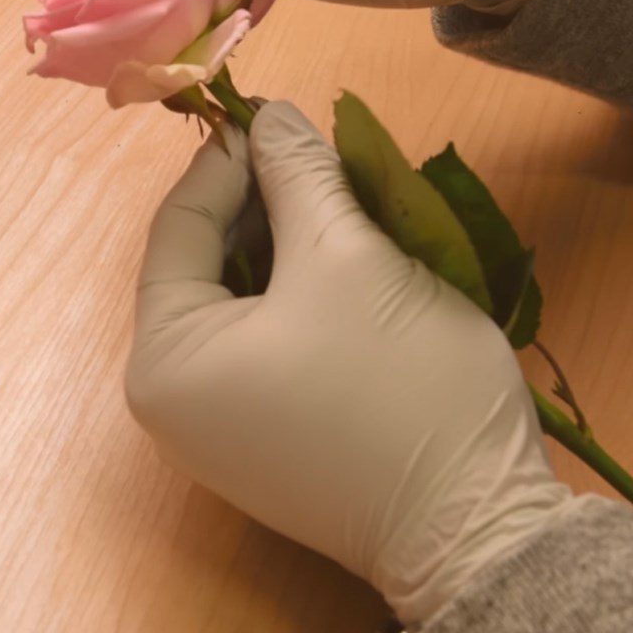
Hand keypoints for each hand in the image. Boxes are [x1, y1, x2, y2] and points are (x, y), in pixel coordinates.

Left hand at [126, 102, 574, 624]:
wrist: (473, 523)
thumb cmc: (395, 382)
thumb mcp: (344, 256)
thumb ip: (297, 174)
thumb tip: (270, 114)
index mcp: (164, 360)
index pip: (179, 230)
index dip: (224, 163)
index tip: (269, 117)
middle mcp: (172, 399)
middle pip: (204, 267)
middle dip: (256, 204)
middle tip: (306, 156)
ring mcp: (216, 425)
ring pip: (237, 301)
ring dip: (280, 243)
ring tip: (326, 197)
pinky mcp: (262, 434)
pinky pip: (260, 339)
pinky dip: (291, 291)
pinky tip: (331, 257)